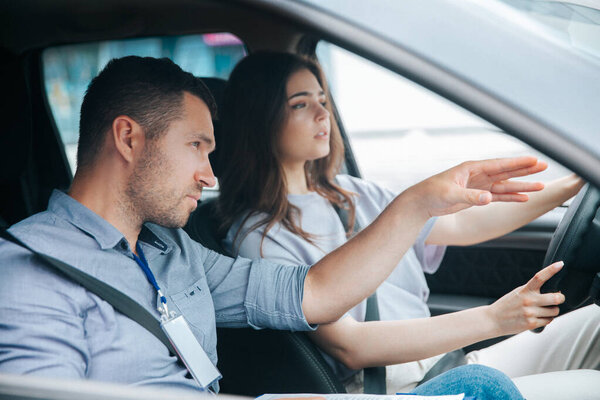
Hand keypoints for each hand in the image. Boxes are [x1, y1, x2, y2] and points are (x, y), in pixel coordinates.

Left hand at [413, 156, 546, 216]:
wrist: (421, 202)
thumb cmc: (431, 193)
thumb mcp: (450, 194)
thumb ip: (470, 196)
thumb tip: (488, 198)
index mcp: (471, 168)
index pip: (498, 164)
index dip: (517, 163)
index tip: (534, 160)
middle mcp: (477, 175)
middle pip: (505, 172)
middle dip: (525, 170)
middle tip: (544, 167)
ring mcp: (478, 186)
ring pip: (504, 185)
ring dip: (521, 186)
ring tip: (539, 186)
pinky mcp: (476, 196)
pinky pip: (497, 196)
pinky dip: (510, 197)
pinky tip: (523, 198)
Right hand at [486, 261, 564, 334]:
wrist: (493, 320)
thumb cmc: (507, 306)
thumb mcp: (517, 293)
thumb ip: (532, 292)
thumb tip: (553, 293)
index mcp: (524, 290)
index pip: (540, 277)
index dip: (551, 270)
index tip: (560, 264)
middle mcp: (528, 300)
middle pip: (556, 298)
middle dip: (560, 298)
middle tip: (559, 298)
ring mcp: (530, 312)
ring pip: (554, 311)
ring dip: (553, 310)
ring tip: (544, 310)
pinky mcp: (531, 324)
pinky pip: (549, 320)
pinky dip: (547, 319)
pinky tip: (539, 317)